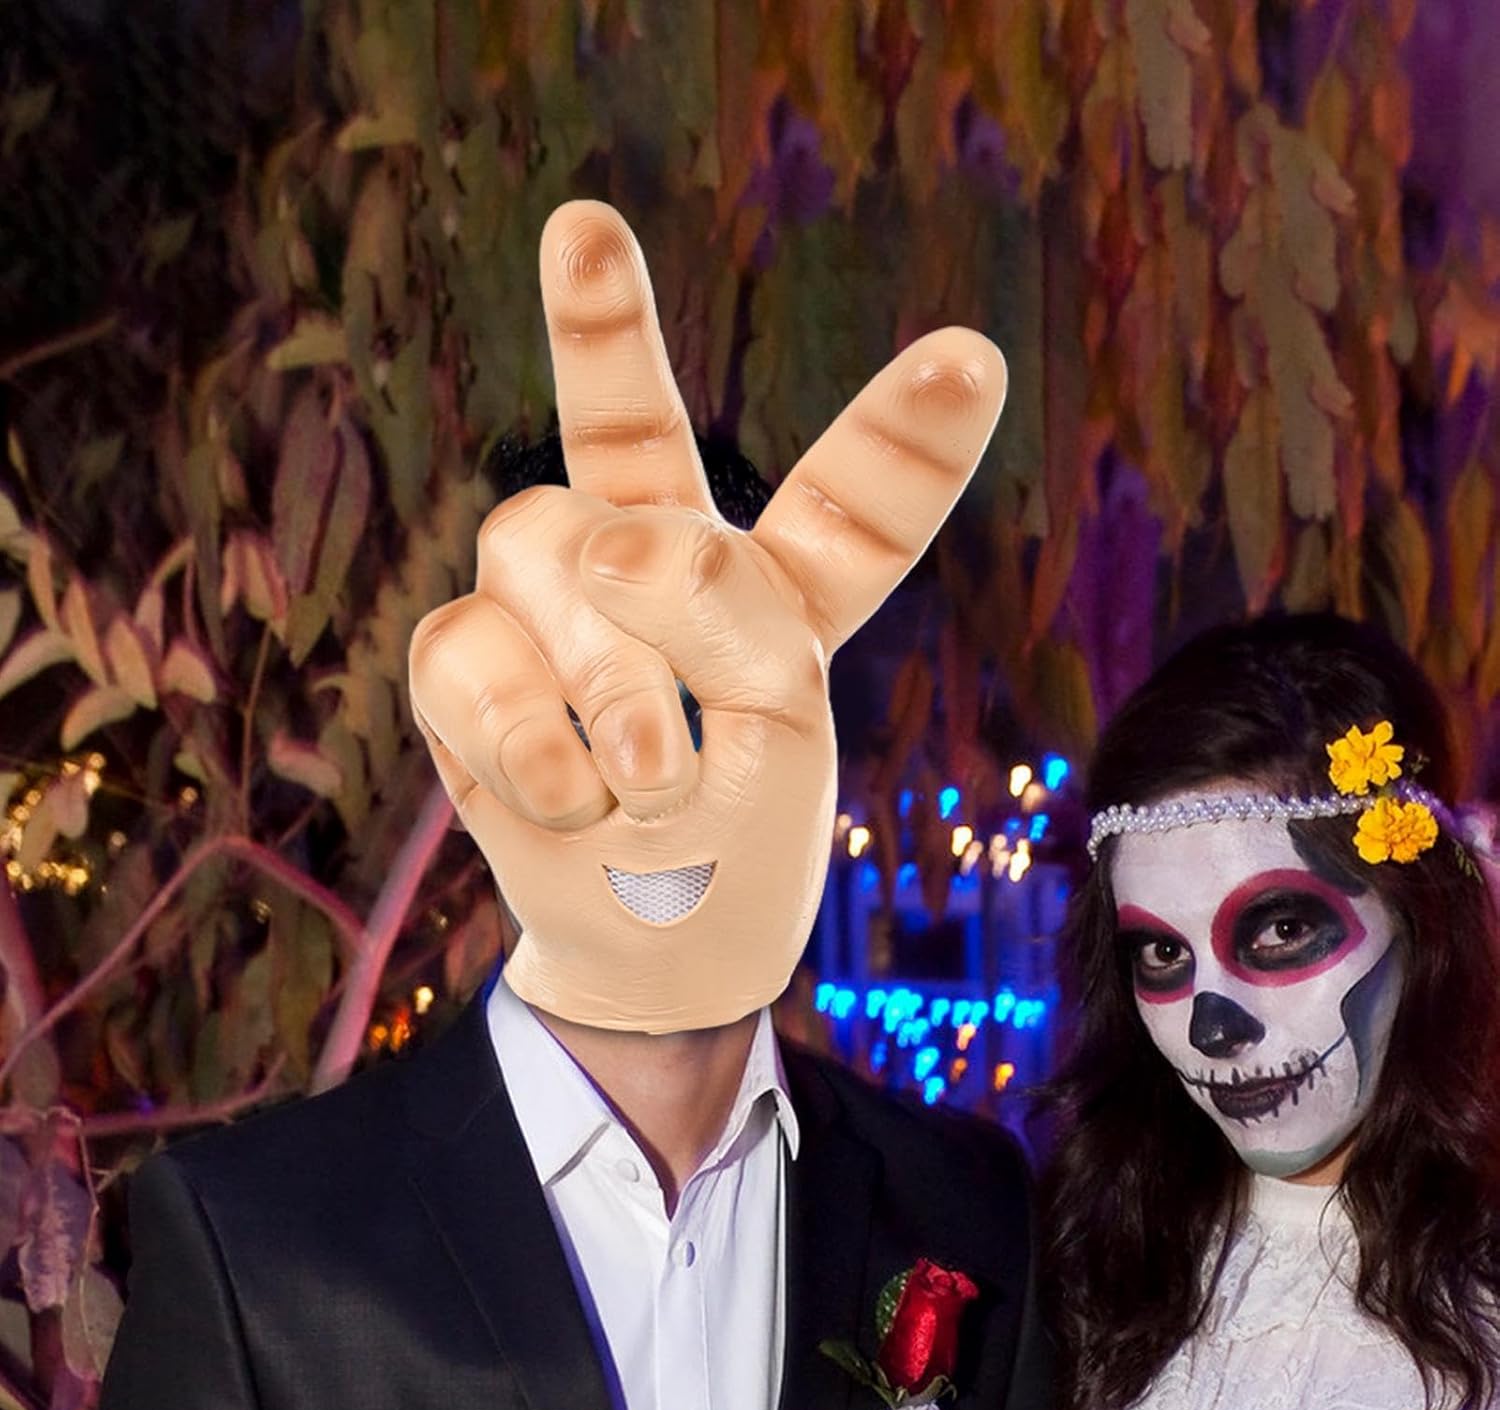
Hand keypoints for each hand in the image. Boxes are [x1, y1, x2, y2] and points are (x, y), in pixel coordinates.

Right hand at [409, 201, 1005, 1031]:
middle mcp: (660, 565)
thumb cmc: (736, 848)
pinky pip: (467, 644)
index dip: (899, 435)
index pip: (843, 502)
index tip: (970, 356)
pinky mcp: (469, 658)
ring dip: (611, 676)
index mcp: (781, 589)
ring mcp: (558, 605)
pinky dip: (523, 734)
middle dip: (601, 324)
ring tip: (651, 773)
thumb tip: (601, 535)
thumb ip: (729, 618)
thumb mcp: (783, 737)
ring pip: (546, 546)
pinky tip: (565, 795)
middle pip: (622, 427)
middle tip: (583, 221)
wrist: (646, 949)